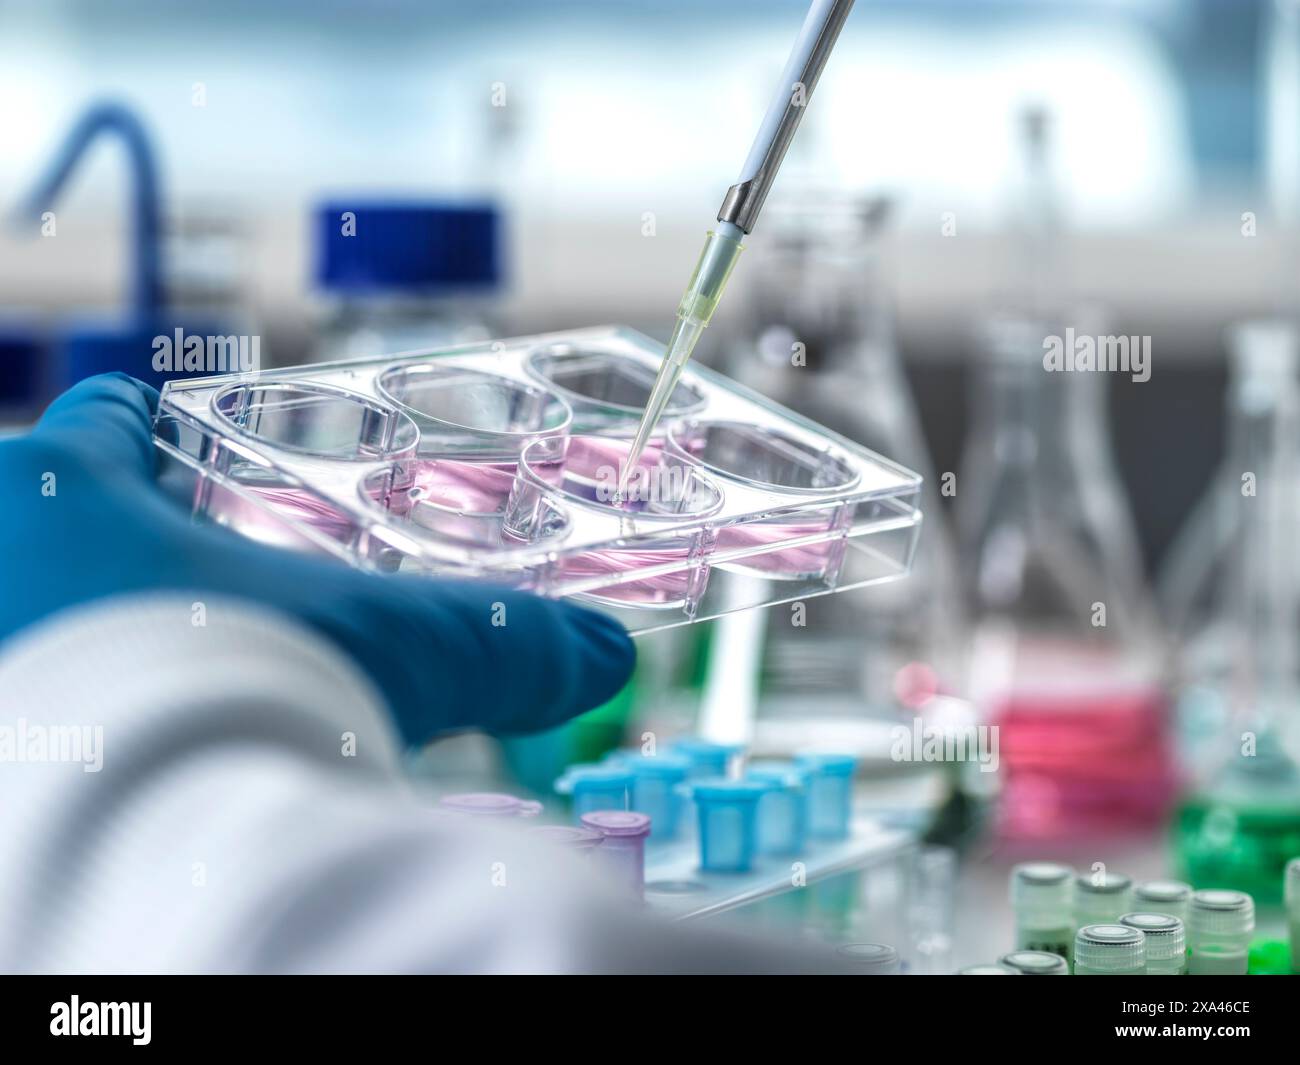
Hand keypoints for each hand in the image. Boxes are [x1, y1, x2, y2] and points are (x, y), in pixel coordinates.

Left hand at [0, 373, 635, 744]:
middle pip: (60, 524)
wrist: (103, 851)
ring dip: (96, 635)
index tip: (183, 450)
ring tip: (175, 690)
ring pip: (40, 611)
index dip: (151, 431)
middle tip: (205, 596)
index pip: (106, 422)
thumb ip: (493, 643)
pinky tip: (132, 768)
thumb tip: (598, 652)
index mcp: (59, 493)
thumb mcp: (378, 654)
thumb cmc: (219, 697)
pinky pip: (34, 704)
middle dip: (129, 555)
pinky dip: (76, 722)